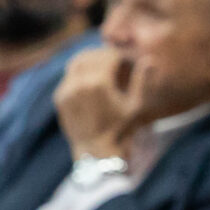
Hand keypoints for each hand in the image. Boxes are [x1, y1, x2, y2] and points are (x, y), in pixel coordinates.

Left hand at [53, 47, 145, 161]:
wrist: (96, 153)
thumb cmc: (121, 131)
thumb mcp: (136, 106)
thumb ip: (142, 81)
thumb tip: (149, 60)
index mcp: (99, 83)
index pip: (109, 56)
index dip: (120, 55)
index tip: (127, 61)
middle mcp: (79, 83)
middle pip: (91, 56)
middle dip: (105, 55)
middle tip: (115, 61)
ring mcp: (66, 91)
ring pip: (76, 63)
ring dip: (90, 60)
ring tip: (102, 66)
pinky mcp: (60, 98)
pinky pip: (68, 77)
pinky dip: (79, 73)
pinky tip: (90, 80)